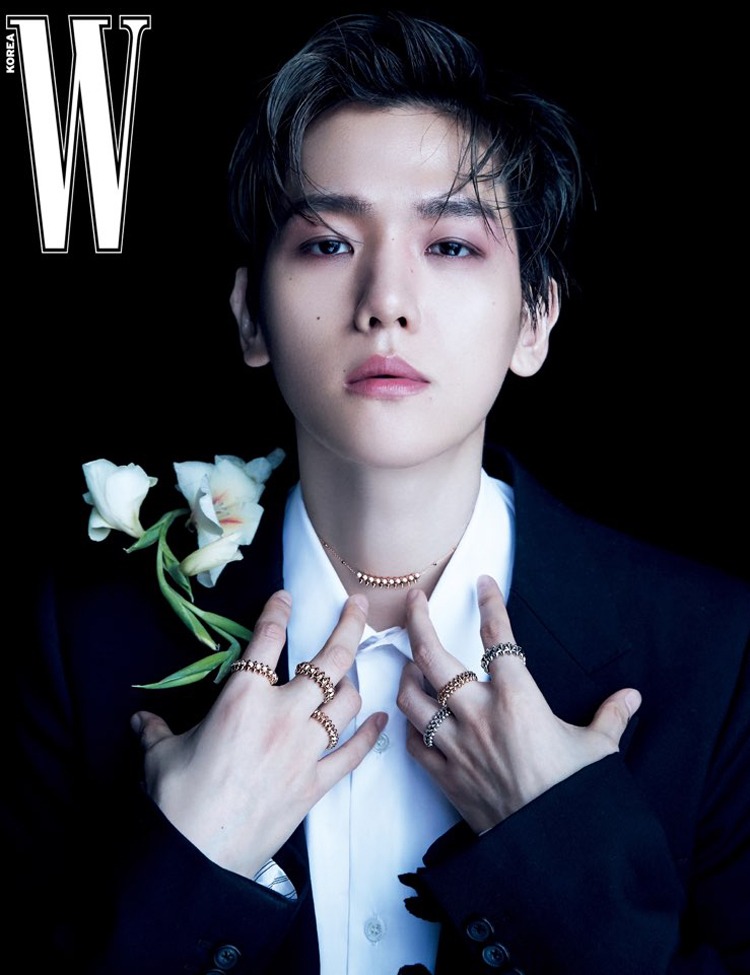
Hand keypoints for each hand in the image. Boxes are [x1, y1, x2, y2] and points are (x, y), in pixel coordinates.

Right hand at [131, 590, 385, 878]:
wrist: (195, 853)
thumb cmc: (175, 798)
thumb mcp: (160, 753)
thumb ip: (155, 730)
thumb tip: (139, 721)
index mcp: (242, 696)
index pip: (266, 639)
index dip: (278, 612)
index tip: (288, 596)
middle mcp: (281, 713)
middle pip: (329, 661)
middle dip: (348, 627)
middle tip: (360, 606)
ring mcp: (303, 748)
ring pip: (346, 703)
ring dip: (354, 683)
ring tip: (354, 672)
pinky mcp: (314, 783)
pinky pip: (352, 754)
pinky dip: (369, 736)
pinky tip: (379, 720)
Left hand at [397, 576, 640, 832]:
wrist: (550, 851)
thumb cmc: (574, 797)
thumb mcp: (597, 751)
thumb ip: (609, 717)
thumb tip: (631, 697)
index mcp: (518, 700)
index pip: (498, 639)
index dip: (490, 606)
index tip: (482, 583)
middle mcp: (478, 715)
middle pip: (432, 656)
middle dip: (418, 621)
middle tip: (414, 601)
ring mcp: (456, 745)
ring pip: (412, 695)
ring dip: (407, 673)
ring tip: (411, 660)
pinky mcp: (444, 775)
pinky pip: (413, 740)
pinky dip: (410, 724)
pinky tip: (416, 715)